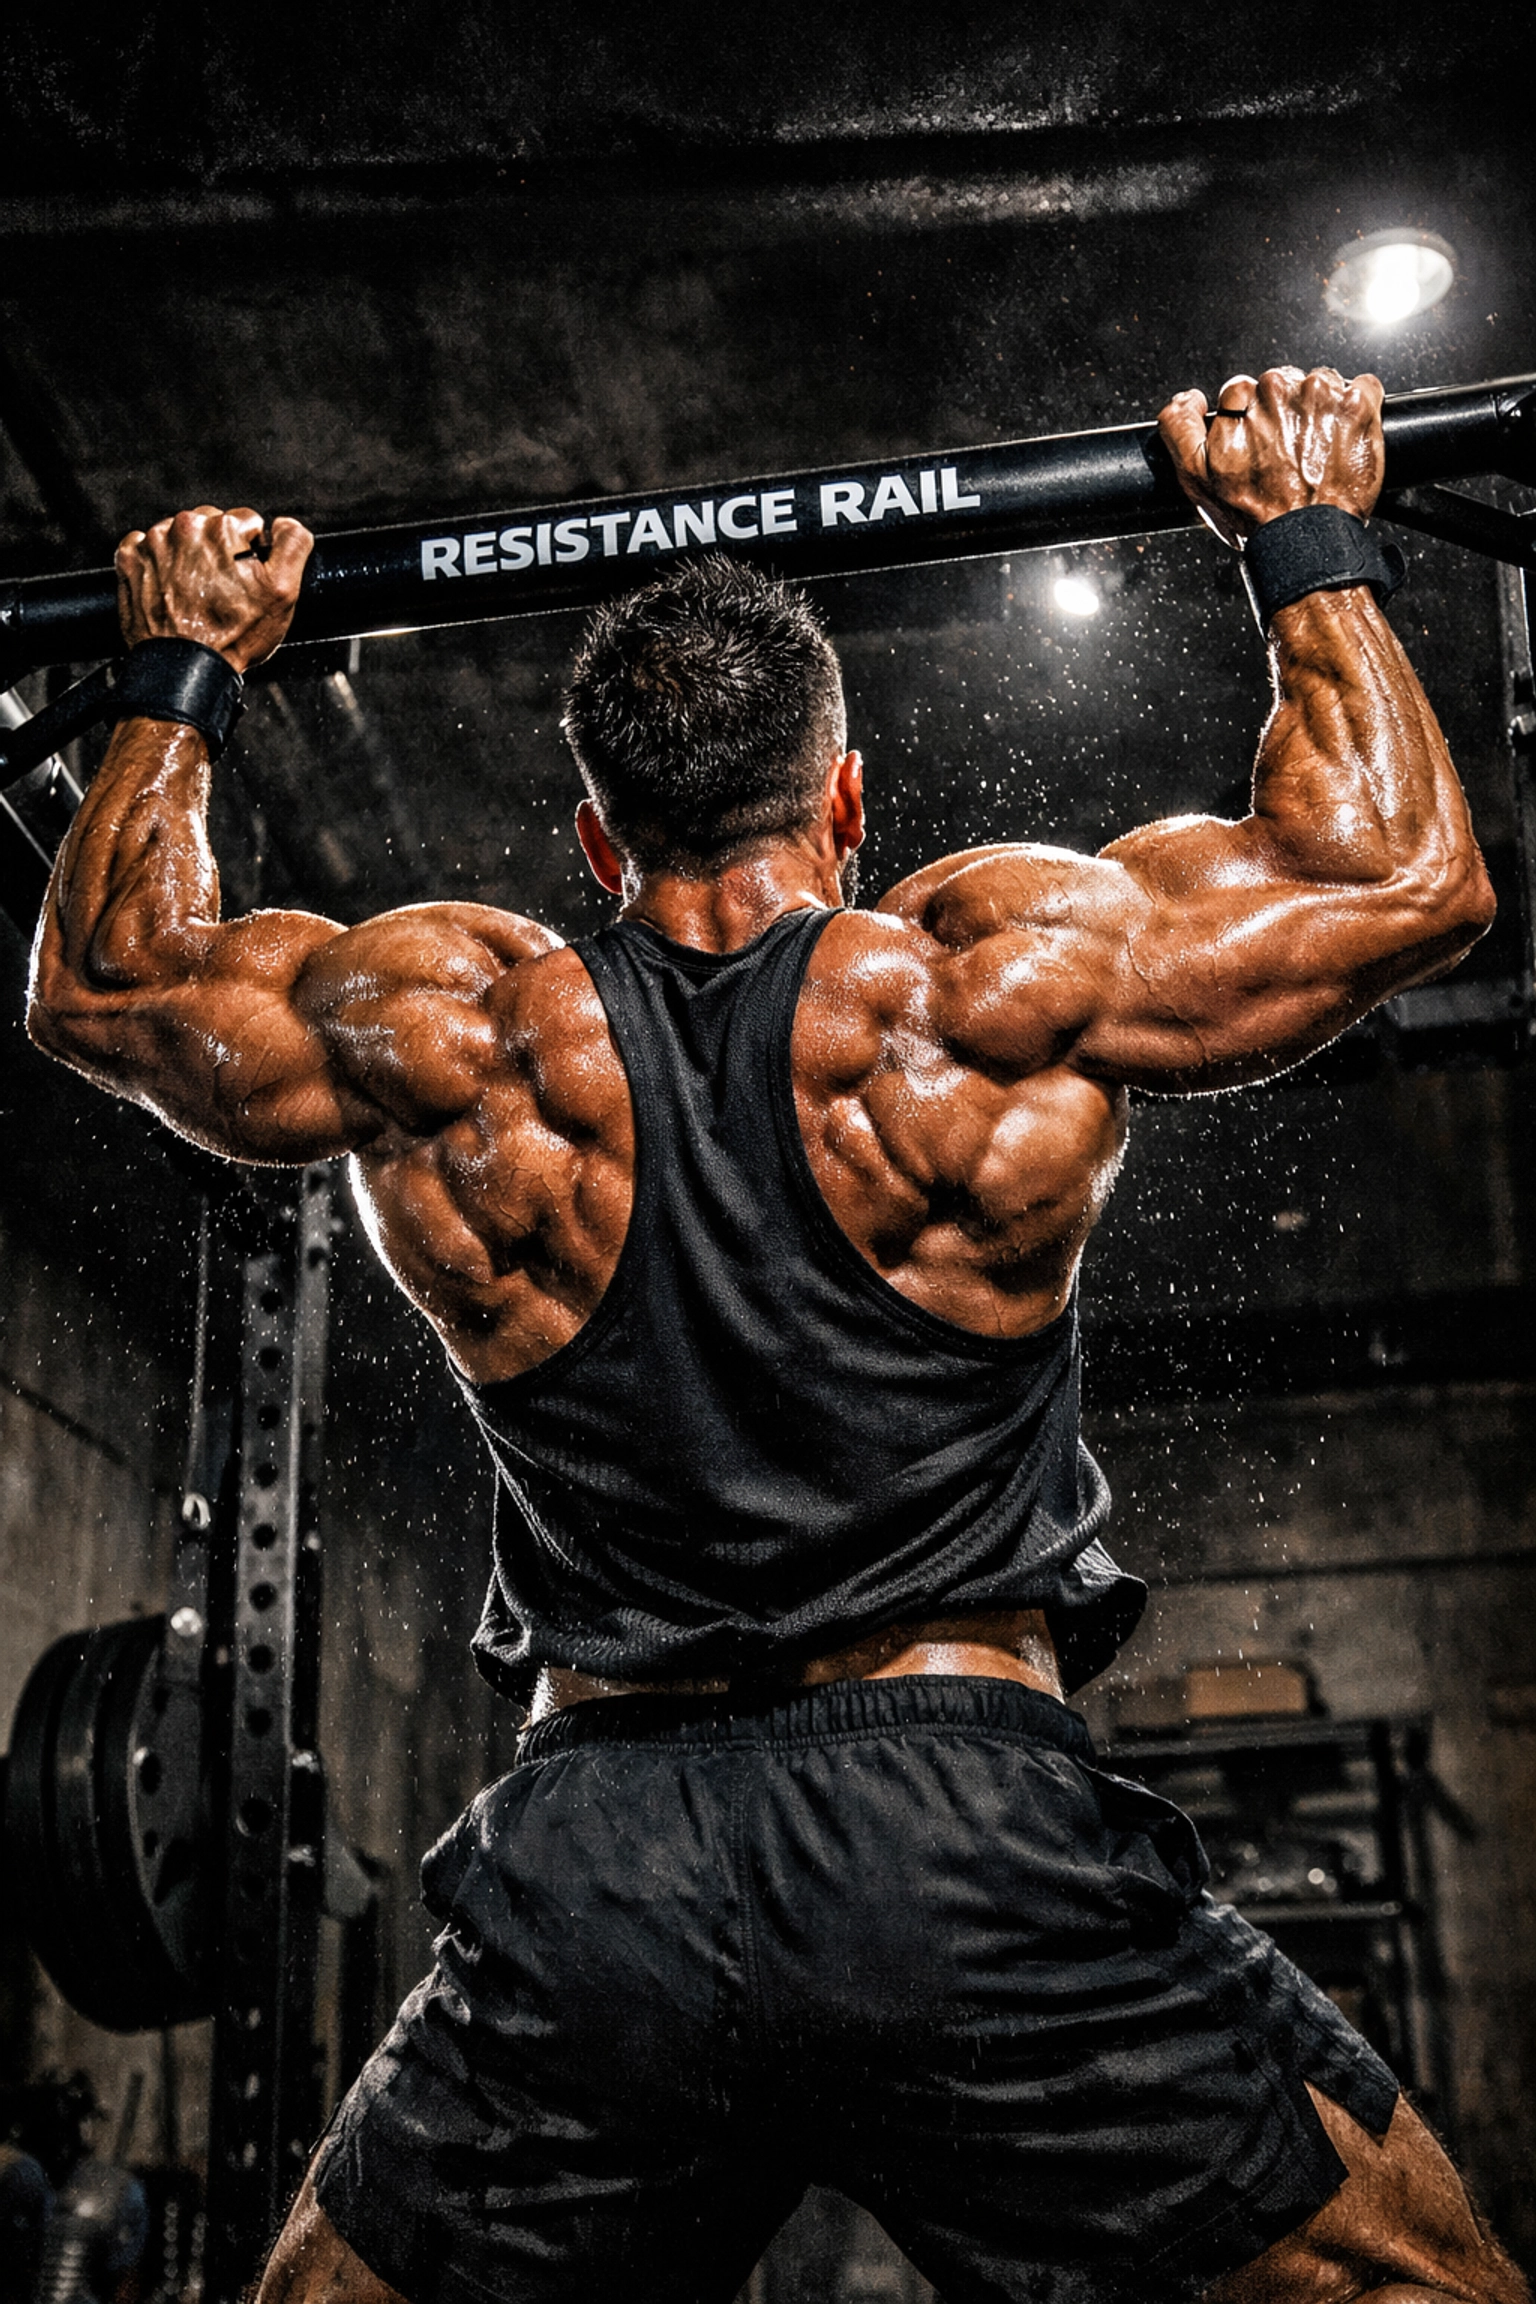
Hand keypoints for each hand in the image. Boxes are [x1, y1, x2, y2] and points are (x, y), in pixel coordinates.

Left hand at [115, 505, 313, 672]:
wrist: (184, 668)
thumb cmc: (231, 636)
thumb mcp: (283, 593)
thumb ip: (292, 546)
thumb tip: (285, 524)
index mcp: (222, 528)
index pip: (246, 522)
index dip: (251, 551)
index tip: (244, 578)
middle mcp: (184, 528)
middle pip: (211, 524)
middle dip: (218, 550)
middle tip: (221, 589)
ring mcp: (153, 543)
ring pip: (179, 536)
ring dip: (188, 556)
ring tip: (196, 593)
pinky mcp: (130, 560)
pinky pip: (146, 548)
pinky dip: (158, 564)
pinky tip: (170, 588)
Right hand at [1157, 366, 1384, 547]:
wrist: (1303, 541)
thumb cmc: (1254, 516)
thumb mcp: (1195, 477)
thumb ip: (1180, 428)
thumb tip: (1187, 398)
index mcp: (1242, 400)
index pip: (1244, 389)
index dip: (1249, 419)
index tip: (1258, 445)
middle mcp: (1281, 390)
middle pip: (1282, 382)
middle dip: (1284, 412)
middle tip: (1287, 454)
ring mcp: (1323, 395)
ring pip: (1320, 384)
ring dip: (1319, 410)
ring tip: (1315, 450)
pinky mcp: (1359, 407)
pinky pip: (1364, 387)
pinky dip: (1357, 407)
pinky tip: (1344, 439)